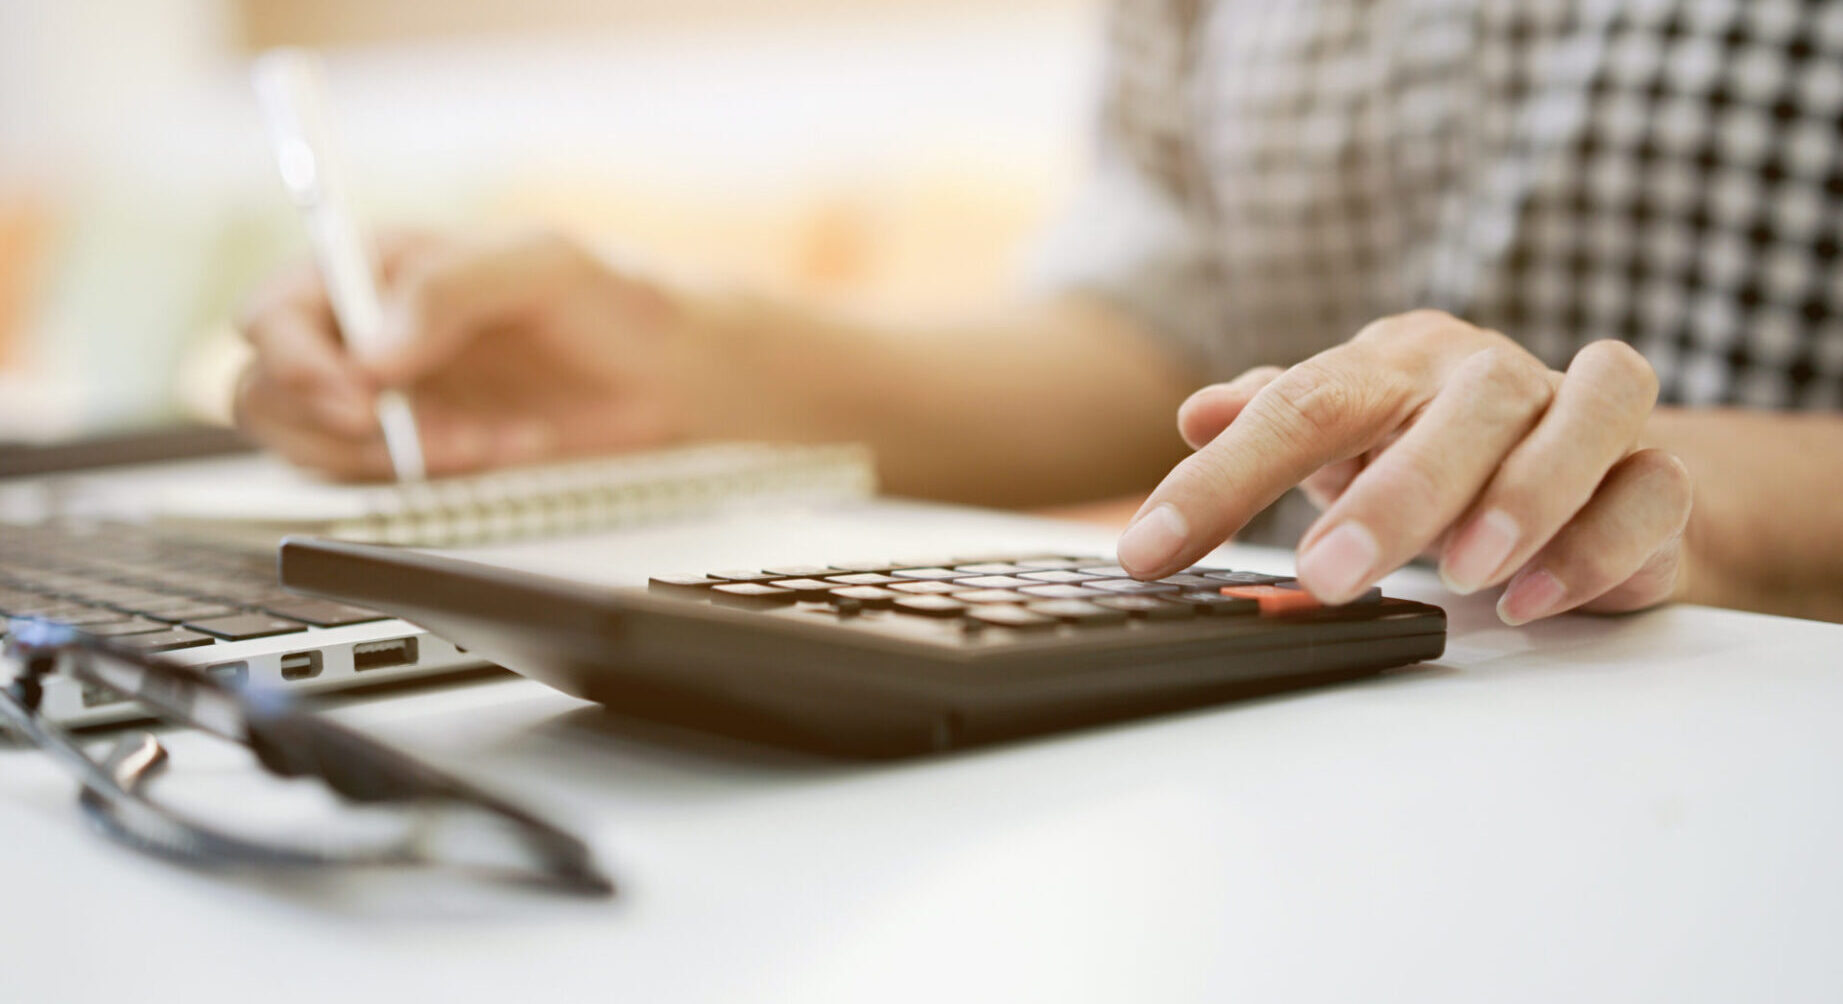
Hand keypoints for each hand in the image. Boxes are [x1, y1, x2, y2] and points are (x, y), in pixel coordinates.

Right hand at [235, 230, 714, 478]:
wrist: (666, 375)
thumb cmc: (608, 300)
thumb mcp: (543, 266)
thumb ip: (454, 288)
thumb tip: (375, 350)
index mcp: (372, 268)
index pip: (273, 312)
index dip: (293, 359)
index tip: (359, 394)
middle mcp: (361, 334)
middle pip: (265, 391)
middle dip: (329, 424)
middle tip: (408, 431)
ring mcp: (384, 400)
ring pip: (312, 448)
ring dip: (392, 456)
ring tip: (480, 435)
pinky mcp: (418, 454)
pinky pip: (385, 484)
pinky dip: (441, 477)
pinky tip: (506, 445)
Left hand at [1116, 311, 1693, 624]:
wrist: (1587, 463)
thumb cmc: (1436, 449)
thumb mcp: (1345, 437)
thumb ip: (1273, 423)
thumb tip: (1196, 412)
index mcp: (1396, 364)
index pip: (1302, 404)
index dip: (1218, 480)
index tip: (1150, 551)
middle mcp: (1490, 376)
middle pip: (1454, 408)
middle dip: (1392, 495)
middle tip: (1327, 576)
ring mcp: (1582, 414)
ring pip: (1580, 417)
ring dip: (1522, 496)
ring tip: (1463, 573)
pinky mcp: (1656, 474)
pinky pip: (1652, 490)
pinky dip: (1600, 543)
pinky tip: (1536, 596)